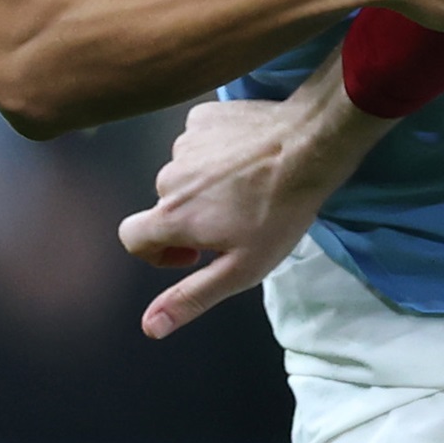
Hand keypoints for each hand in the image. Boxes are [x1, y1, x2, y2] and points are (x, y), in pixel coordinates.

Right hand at [119, 81, 387, 338]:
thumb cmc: (280, 213)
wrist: (311, 144)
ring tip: (251, 186)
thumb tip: (149, 327)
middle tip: (240, 218)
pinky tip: (250, 157)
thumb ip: (192, 297)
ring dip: (208, 184)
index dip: (156, 253)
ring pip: (186, 173)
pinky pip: (200, 140)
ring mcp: (184, 141)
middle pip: (166, 206)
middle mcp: (168, 177)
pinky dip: (217, 152)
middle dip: (193, 217)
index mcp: (171, 216)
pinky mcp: (203, 115)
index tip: (194, 253)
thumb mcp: (241, 269)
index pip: (131, 238)